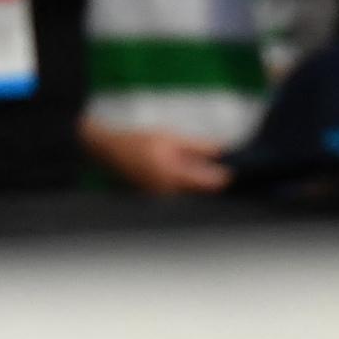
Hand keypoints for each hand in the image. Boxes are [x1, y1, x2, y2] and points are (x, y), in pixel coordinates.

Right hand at [88, 124, 230, 195]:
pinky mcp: (159, 201)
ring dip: (198, 185)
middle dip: (211, 180)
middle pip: (202, 193)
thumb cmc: (137, 141)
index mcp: (174, 175)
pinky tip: (182, 176)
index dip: (224, 175)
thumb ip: (198, 146)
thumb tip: (223, 152)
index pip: (210, 183)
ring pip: (191, 196)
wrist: (107, 151)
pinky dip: (185, 188)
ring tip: (199, 170)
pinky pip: (180, 197)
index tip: (231, 166)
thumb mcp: (169, 137)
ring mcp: (164, 200)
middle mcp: (170, 193)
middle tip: (216, 166)